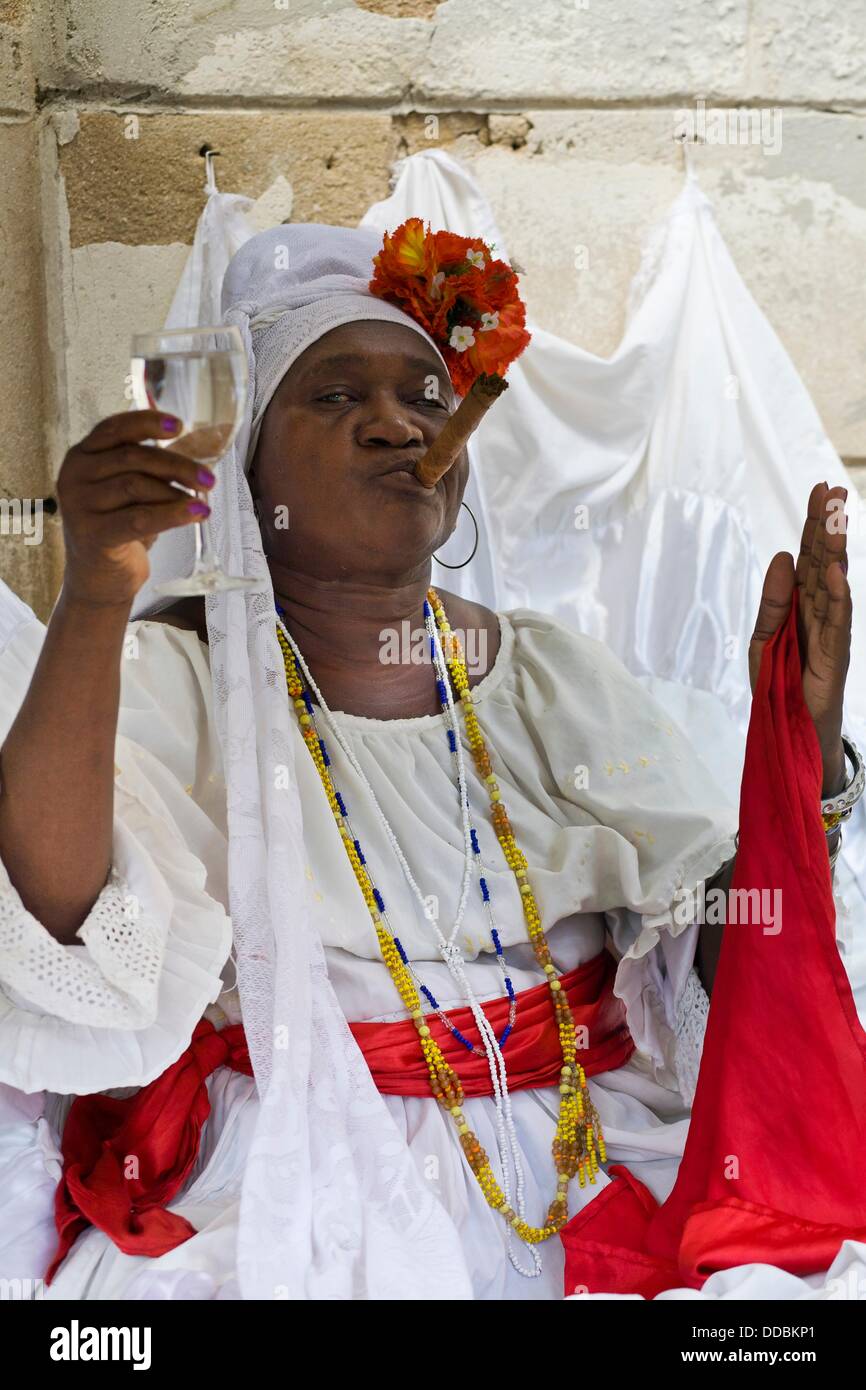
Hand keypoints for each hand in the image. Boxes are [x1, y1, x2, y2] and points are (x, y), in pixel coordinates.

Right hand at [57, 410, 215, 609]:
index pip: (114, 429)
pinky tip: (197, 513)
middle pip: (132, 458)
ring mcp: (78, 506)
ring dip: (175, 493)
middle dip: (176, 466)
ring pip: (136, 486)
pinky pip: (139, 518)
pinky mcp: (92, 534)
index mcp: (82, 456)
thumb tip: (198, 442)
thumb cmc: (119, 528)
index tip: (178, 425)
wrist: (98, 579)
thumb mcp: (131, 490)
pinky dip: (173, 514)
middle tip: (208, 478)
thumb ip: (151, 465)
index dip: (146, 423)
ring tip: (200, 503)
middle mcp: (74, 476)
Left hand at [748, 481, 850, 794]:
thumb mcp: (762, 638)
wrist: (789, 730)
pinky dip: (839, 598)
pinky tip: (838, 573)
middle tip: (832, 489)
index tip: (819, 489)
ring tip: (836, 519)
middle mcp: (820, 612)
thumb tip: (781, 557)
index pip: (809, 557)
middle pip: (825, 561)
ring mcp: (831, 632)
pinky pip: (838, 623)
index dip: (813, 524)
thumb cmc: (779, 683)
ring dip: (836, 551)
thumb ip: (771, 600)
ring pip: (835, 585)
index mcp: (801, 604)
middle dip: (827, 525)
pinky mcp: (834, 657)